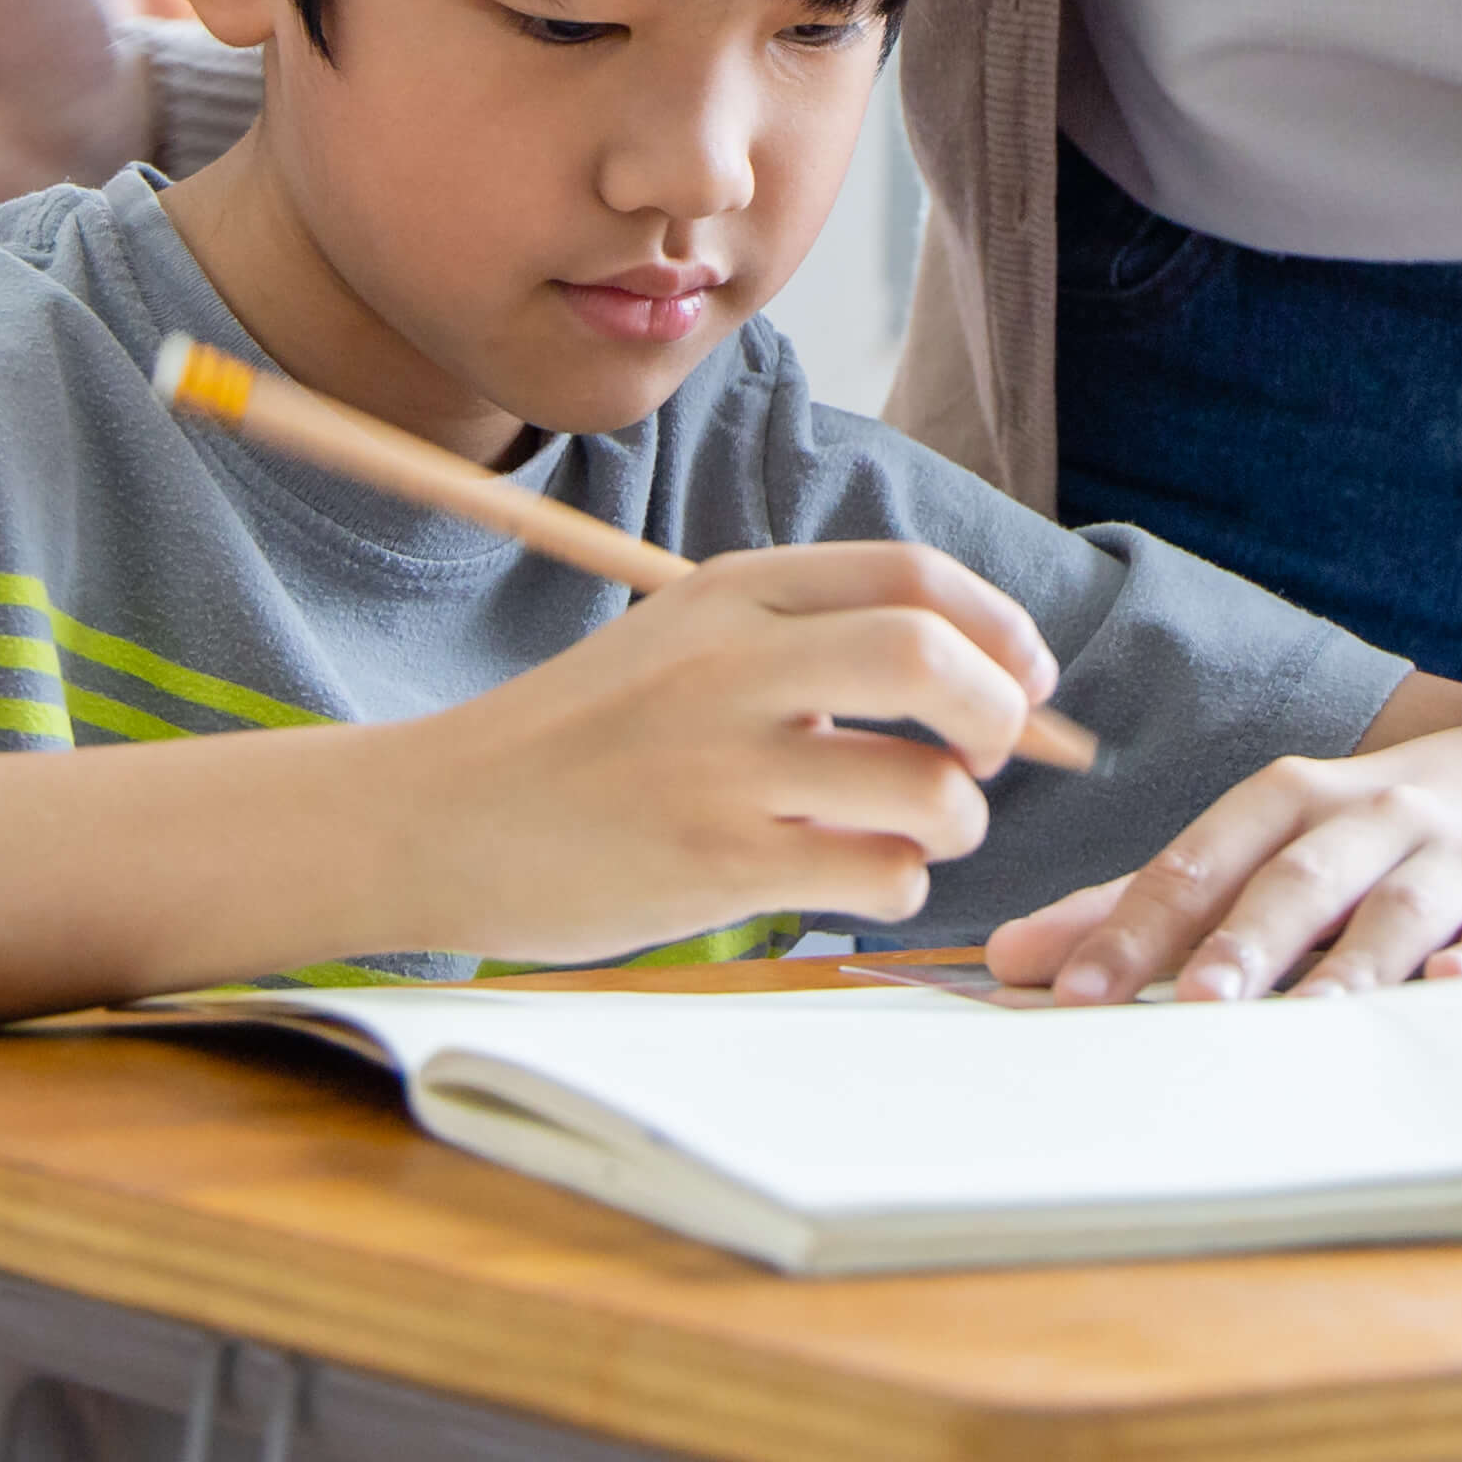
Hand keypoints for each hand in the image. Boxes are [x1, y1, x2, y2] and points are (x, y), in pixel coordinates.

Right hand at [382, 543, 1064, 963]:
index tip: (1025, 677)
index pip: (910, 577)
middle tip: (990, 755)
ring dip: (956, 820)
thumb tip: (988, 681)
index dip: (999, 628)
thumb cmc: (580, 740)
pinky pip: (879, 875)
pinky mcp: (715, 866)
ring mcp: (721, 768)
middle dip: (999, 714)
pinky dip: (896, 883)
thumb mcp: (680, 644)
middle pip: (930, 658)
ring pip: (925, 787)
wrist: (437, 817)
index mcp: (728, 592)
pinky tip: (847, 879)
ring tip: (911, 831)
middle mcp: (729, 665)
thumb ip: (805, 643)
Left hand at [982, 705, 1461, 1005]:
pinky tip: (1453, 987)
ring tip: (1308, 1019)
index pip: (1201, 860)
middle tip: (1193, 1003)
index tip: (1072, 992)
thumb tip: (1008, 958)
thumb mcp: (1261, 842)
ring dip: (1350, 966)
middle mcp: (1372, 815)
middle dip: (1245, 943)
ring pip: (1397, 912)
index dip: (1134, 926)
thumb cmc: (1367, 829)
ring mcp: (1455, 858)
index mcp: (1292, 798)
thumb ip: (1143, 902)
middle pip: (1298, 880)